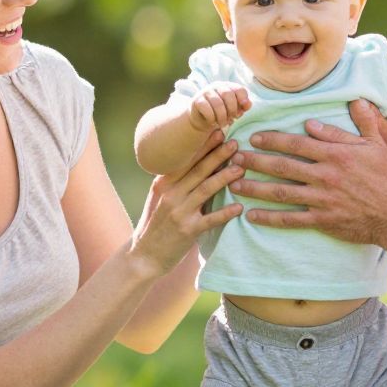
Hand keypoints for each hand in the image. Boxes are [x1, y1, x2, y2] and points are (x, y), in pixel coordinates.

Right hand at [127, 131, 244, 271]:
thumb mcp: (159, 198)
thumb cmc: (156, 225)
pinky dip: (226, 212)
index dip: (202, 145)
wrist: (144, 255)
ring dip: (225, 177)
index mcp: (163, 183)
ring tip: (242, 168)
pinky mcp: (188, 231)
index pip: (185, 159)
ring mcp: (179, 212)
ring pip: (206, 189)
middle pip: (198, 170)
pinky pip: (211, 219)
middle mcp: (170, 194)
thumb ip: (175, 181)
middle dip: (218, 154)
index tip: (217, 131)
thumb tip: (198, 162)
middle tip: (235, 142)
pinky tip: (240, 207)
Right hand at [187, 83, 251, 130]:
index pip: (239, 89)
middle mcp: (216, 86)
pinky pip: (207, 109)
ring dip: (222, 117)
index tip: (241, 112)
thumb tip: (248, 104)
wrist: (202, 120)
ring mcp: (205, 92)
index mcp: (228, 86)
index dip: (243, 101)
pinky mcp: (197, 101)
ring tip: (222, 123)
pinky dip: (212, 118)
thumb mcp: (234, 110)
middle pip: (228, 94)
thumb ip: (242, 106)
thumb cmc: (221, 113)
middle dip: (232, 110)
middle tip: (231, 119)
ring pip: (218, 103)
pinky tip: (212, 122)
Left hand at [231, 99, 386, 245]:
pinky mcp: (323, 220)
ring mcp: (322, 199)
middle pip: (282, 166)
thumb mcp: (377, 144)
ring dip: (255, 188)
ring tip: (233, 184)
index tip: (253, 136)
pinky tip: (252, 216)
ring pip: (281, 192)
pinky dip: (270, 218)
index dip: (273, 139)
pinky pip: (291, 220)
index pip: (297, 143)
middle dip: (255, 161)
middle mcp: (325, 175)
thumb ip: (363, 121)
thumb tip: (350, 100)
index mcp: (335, 154)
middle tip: (233, 157)